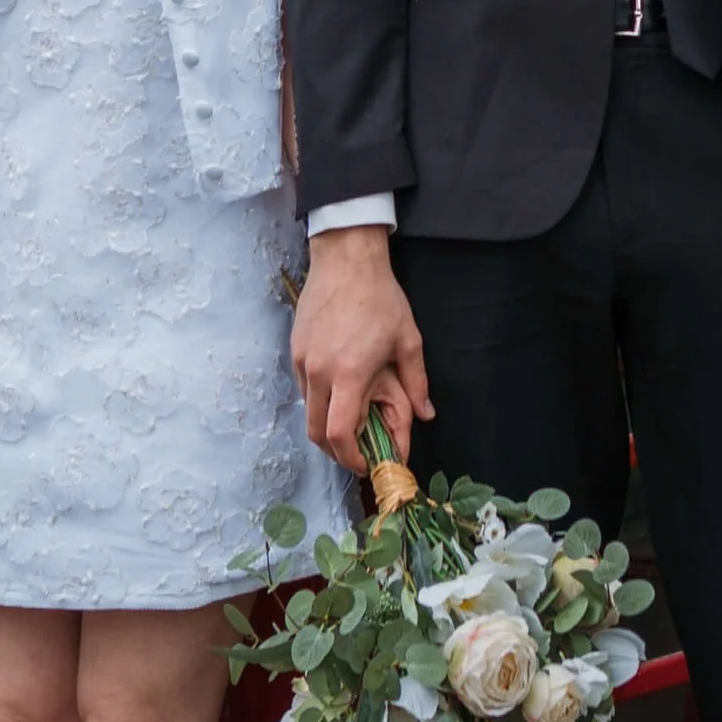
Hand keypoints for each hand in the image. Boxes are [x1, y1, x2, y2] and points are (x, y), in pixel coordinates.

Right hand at [293, 226, 433, 469]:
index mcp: (349, 374)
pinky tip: (338, 390)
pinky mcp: (294, 350)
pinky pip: (302, 389)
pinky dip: (318, 401)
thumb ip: (416, 383)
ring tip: (350, 419)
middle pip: (316, 432)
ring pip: (307, 411)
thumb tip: (426, 415)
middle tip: (356, 452)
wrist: (346, 259)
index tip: (364, 462)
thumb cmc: (381, 298)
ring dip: (325, 425)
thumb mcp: (408, 341)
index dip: (349, 457)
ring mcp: (302, 361)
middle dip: (335, 451)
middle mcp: (319, 372)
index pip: (338, 433)